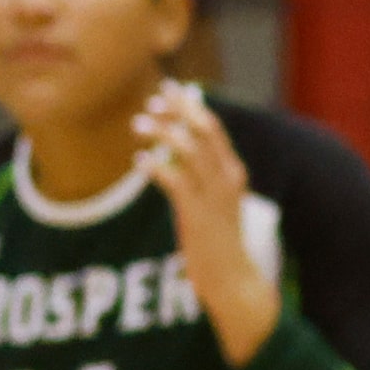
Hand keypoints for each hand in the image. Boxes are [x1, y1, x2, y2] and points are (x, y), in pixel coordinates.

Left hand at [136, 80, 279, 366]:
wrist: (231, 278)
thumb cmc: (216, 239)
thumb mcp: (209, 202)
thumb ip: (195, 175)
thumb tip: (169, 150)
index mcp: (232, 172)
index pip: (212, 129)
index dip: (190, 107)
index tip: (168, 91)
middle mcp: (227, 179)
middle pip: (203, 131)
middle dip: (179, 109)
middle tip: (154, 95)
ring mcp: (214, 196)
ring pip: (189, 151)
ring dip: (163, 131)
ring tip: (137, 122)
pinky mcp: (198, 215)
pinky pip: (176, 182)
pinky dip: (157, 166)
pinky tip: (139, 160)